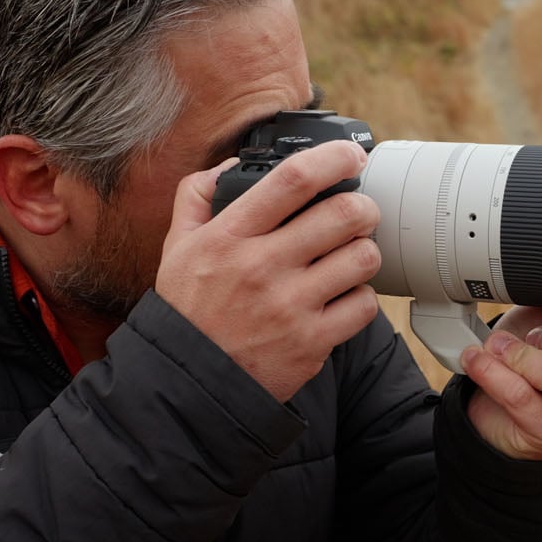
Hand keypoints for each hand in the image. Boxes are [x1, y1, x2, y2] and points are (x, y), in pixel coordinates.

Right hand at [156, 140, 381, 401]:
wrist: (188, 385)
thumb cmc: (188, 311)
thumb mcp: (176, 247)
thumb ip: (196, 197)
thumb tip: (232, 164)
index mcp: (229, 236)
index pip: (292, 180)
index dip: (333, 158)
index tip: (351, 156)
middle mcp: (261, 267)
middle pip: (344, 214)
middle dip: (364, 206)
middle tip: (360, 212)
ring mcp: (289, 307)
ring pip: (363, 258)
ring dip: (365, 251)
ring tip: (351, 255)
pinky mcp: (311, 343)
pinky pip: (364, 306)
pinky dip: (362, 297)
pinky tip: (343, 296)